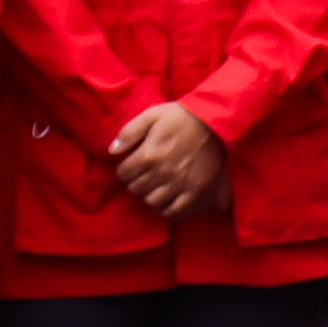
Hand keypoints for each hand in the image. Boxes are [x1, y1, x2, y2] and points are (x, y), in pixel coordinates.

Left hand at [108, 101, 228, 215]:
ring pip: (153, 202)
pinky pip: (176, 211)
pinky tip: (167, 201)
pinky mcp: (196, 191)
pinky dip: (167, 210)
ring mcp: (180, 184)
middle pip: (136, 189)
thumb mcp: (151, 115)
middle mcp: (162, 172)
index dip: (124, 170)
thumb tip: (112, 151)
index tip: (131, 167)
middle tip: (143, 177)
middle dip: (136, 183)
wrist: (215, 122)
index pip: (123, 174)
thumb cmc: (181, 117)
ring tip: (154, 188)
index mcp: (149, 154)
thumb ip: (129, 132)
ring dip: (150, 196)